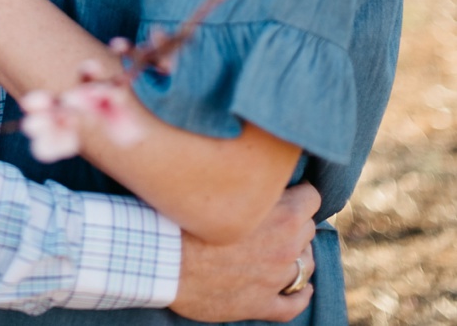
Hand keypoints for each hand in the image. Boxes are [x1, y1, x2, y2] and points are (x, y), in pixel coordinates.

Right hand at [171, 182, 317, 320]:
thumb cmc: (181, 214)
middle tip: (271, 218)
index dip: (298, 192)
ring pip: (305, 265)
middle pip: (308, 229)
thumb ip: (245, 178)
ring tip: (278, 250)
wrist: (159, 258)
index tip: (283, 191)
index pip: (311, 197)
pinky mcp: (260, 304)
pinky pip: (294, 303)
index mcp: (282, 215)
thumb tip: (252, 166)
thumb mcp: (217, 182)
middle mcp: (285, 247)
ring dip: (296, 256)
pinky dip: (300, 296)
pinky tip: (301, 290)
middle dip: (295, 222)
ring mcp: (275, 279)